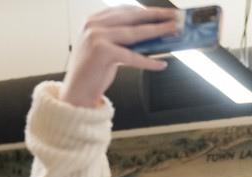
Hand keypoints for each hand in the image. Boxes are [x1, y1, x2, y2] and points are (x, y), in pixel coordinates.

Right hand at [60, 6, 177, 107]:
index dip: (147, 10)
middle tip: (175, 18)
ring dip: (158, 31)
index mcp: (93, 20)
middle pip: (132, 17)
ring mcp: (96, 37)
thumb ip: (124, 38)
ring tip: (174, 32)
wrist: (76, 92)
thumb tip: (154, 34)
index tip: (164, 12)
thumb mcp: (107, 48)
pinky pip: (132, 56)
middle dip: (157, 16)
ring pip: (134, 33)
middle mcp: (93, 24)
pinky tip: (161, 64)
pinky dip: (148, 62)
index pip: (125, 10)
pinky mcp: (101, 52)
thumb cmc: (93, 71)